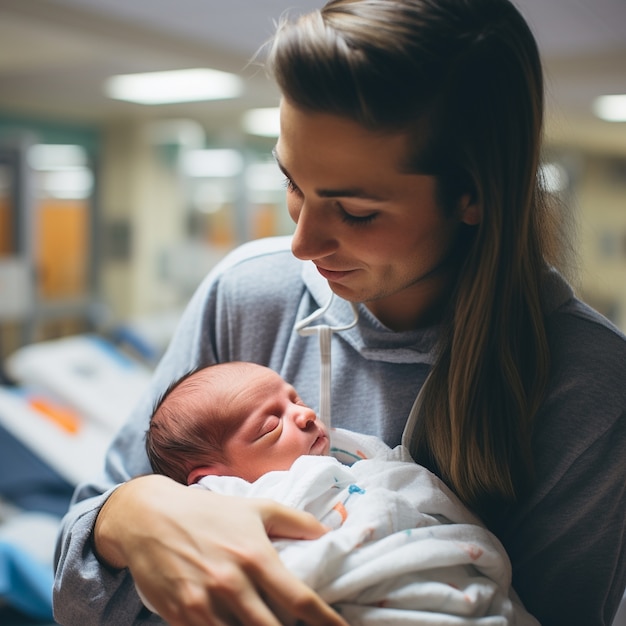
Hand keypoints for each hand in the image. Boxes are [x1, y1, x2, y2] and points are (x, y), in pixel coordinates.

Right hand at [94, 474, 347, 625]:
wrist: (148, 517)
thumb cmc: (208, 512)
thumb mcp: (254, 507)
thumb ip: (295, 520)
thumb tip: (329, 534)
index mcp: (255, 555)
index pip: (300, 599)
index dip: (326, 621)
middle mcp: (232, 583)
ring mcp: (204, 604)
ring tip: (272, 623)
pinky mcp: (180, 618)